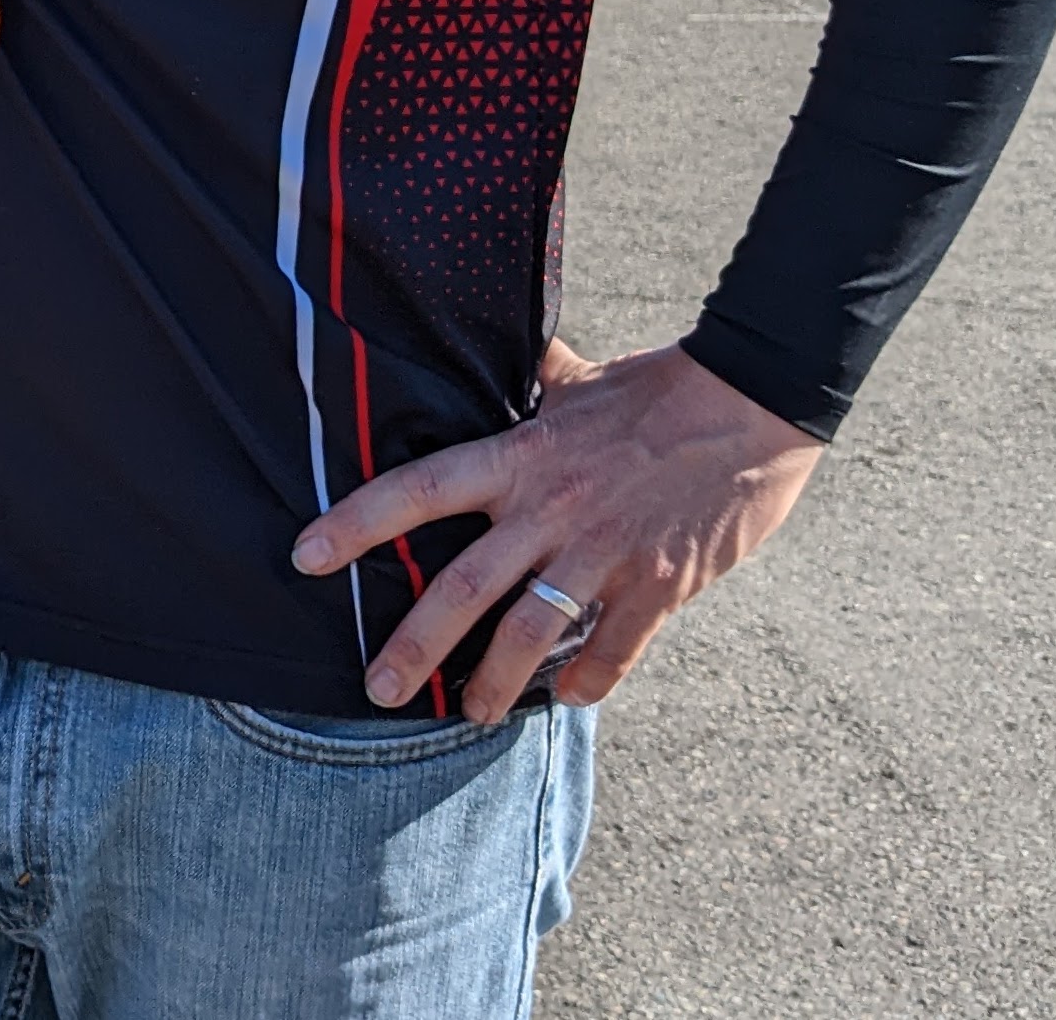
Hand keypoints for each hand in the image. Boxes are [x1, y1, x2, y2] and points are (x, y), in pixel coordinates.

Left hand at [290, 339, 822, 722]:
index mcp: (520, 456)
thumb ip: (527, 378)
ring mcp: (605, 552)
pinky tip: (567, 699)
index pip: (419, 490)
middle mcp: (551, 509)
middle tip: (380, 689)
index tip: (306, 555)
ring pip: (531, 635)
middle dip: (415, 647)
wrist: (749, 404)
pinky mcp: (660, 585)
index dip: (357, 522)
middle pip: (464, 588)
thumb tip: (481, 342)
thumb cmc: (655, 387)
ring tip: (470, 713)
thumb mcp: (575, 377)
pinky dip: (588, 682)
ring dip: (494, 684)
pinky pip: (614, 651)